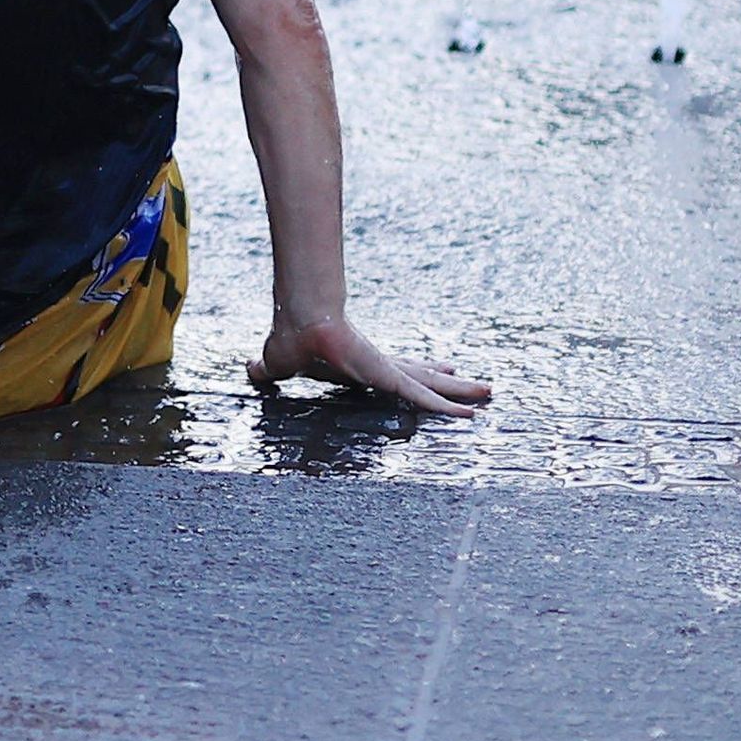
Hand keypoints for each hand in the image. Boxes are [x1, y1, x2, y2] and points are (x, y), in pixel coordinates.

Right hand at [252, 316, 488, 415]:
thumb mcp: (279, 364)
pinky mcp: (388, 376)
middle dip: (453, 384)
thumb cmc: (291, 339)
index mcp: (363, 365)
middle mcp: (382, 366)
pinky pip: (422, 397)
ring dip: (462, 392)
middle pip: (425, 378)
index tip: (442, 371)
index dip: (421, 375)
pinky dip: (446, 407)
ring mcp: (388, 370)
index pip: (400, 372)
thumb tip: (249, 369)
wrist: (298, 325)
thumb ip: (270, 371)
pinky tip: (469, 414)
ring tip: (491, 393)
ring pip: (432, 386)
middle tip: (480, 387)